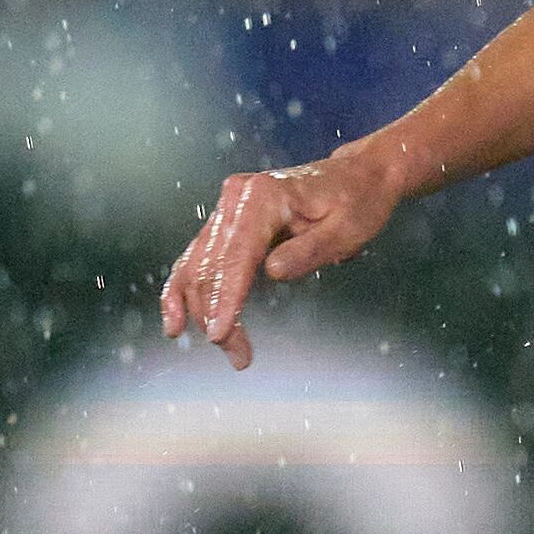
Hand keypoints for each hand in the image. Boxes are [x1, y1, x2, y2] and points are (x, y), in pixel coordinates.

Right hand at [157, 149, 404, 367]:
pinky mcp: (228, 221)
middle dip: (216, 314)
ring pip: (199, 265)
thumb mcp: (345, 231)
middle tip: (238, 356)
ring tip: (226, 348)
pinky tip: (177, 320)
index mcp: (264, 196)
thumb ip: (308, 251)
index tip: (219, 333)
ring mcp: (228, 207)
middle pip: (212, 264)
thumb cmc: (356, 203)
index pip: (236, 255)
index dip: (226, 297)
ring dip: (202, 310)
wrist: (357, 177)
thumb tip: (273, 272)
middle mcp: (237, 197)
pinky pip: (199, 258)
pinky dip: (187, 289)